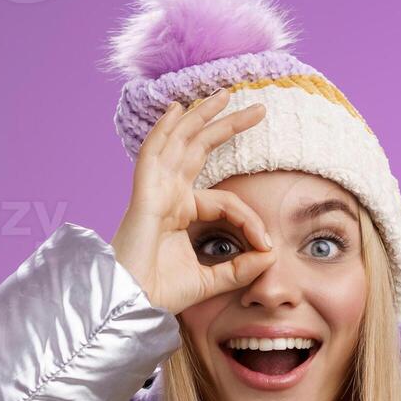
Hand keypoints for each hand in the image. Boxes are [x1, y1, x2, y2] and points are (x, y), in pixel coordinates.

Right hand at [112, 89, 273, 314]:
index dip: (250, 220)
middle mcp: (166, 197)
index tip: (268, 245)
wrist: (130, 306)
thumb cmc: (159, 295)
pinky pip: (153, 155)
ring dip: (200, 116)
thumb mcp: (211, 280)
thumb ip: (240, 268)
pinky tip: (177, 110)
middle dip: (226, 126)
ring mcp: (153, 193)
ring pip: (179, 143)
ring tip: (225, 94)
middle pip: (199, 150)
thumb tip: (270, 254)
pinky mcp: (143, 196)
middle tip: (256, 108)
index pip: (225, 201)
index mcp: (179, 214)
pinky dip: (164, 131)